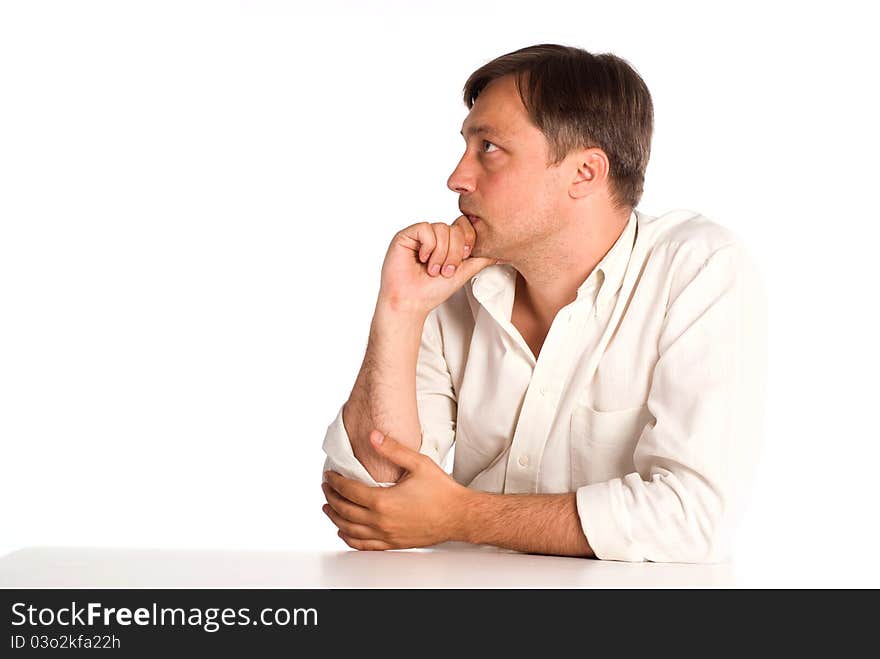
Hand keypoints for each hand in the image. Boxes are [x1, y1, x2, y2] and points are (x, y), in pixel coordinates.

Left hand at [321, 430, 472, 549]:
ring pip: (350, 530)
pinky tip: (344, 533)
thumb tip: (373, 436)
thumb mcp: (418, 463)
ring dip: (335, 518)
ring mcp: (386, 535)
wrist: (459, 516)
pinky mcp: (393, 543)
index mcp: (383, 501)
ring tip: (328, 508)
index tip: (329, 475)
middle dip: (331, 497)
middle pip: (344, 511)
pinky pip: (363, 546)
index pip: (349, 490)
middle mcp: (380, 521)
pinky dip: (349, 539)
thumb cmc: (442, 492)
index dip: (336, 481)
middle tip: (326, 488)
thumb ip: (392, 449)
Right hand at [378, 215, 496, 314]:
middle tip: (445, 271)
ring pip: (442, 228)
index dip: (468, 241)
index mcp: (448, 242)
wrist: (411, 302)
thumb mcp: (464, 273)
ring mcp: (420, 234)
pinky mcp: (406, 235)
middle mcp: (434, 235)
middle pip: (455, 228)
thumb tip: (502, 253)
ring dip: (441, 254)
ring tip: (433, 269)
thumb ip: (481, 260)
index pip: (465, 226)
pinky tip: (422, 259)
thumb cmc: (433, 290)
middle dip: (454, 253)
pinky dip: (428, 247)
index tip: (464, 259)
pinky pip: (425, 228)